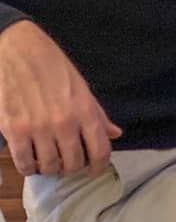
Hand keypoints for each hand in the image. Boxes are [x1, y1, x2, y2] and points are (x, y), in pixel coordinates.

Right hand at [0, 20, 120, 177]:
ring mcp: (38, 128)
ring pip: (50, 167)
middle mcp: (63, 122)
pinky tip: (31, 160)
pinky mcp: (14, 131)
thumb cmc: (51, 65)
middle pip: (74, 163)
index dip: (99, 166)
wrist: (16, 50)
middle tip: (68, 161)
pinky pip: (24, 164)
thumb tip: (115, 134)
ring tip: (49, 159)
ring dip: (51, 167)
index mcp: (84, 109)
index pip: (100, 150)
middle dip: (72, 166)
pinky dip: (30, 167)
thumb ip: (97, 114)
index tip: (94, 170)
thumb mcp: (81, 86)